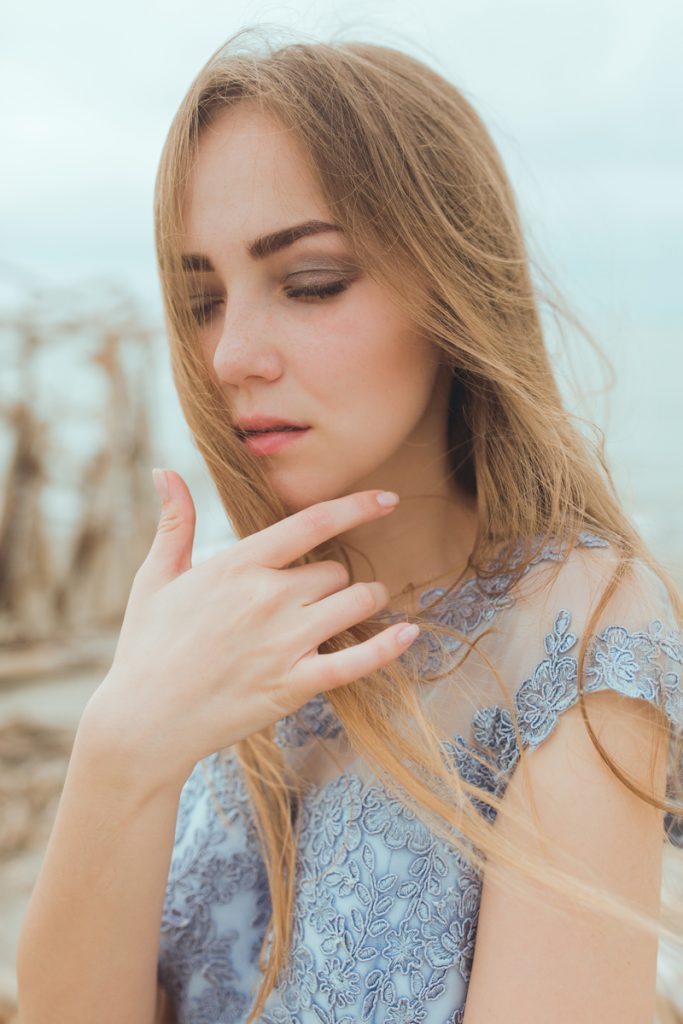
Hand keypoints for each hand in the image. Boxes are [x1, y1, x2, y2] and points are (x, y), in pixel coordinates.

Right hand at [83, 470, 418, 790]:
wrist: (143, 721)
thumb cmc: (147, 647)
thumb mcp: (155, 578)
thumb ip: (173, 523)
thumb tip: (166, 472)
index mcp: (238, 565)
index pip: (312, 523)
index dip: (357, 506)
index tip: (387, 498)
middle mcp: (269, 597)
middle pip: (335, 571)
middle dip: (333, 581)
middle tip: (317, 596)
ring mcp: (285, 641)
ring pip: (356, 603)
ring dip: (365, 602)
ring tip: (360, 607)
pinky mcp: (295, 684)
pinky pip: (357, 661)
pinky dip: (388, 647)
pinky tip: (409, 633)